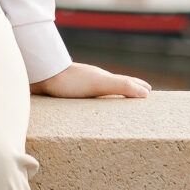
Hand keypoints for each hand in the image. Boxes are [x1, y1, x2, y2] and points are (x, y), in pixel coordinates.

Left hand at [33, 60, 148, 98]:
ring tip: (113, 108)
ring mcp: (79, 88)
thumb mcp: (99, 83)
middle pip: (113, 86)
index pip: (125, 82)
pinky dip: (90, 107)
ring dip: (108, 99)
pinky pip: (82, 103)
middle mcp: (92, 82)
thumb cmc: (70, 80)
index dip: (138, 86)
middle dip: (126, 91)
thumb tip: (146, 93)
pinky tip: (85, 113)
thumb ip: (121, 86)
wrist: (39, 76)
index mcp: (102, 79)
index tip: (150, 91)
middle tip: (138, 97)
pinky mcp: (65, 96)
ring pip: (97, 94)